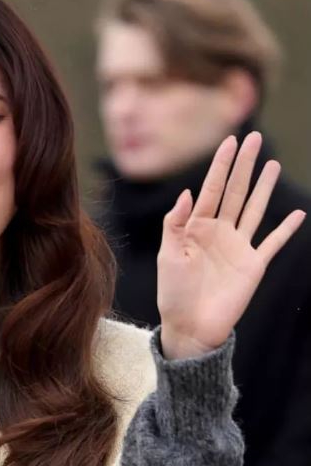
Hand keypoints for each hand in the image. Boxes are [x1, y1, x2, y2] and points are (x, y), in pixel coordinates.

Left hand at [157, 131, 305, 359]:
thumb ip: (174, 224)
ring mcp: (238, 247)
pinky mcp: (253, 265)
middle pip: (235, 192)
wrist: (191, 327)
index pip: (211, 190)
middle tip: (255, 138)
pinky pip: (273, 242)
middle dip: (244, 166)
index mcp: (195, 228)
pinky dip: (286, 229)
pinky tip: (297, 213)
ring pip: (254, 210)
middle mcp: (219, 232)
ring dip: (264, 187)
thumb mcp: (167, 256)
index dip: (220, 166)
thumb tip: (186, 193)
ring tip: (272, 164)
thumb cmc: (174, 294)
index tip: (229, 142)